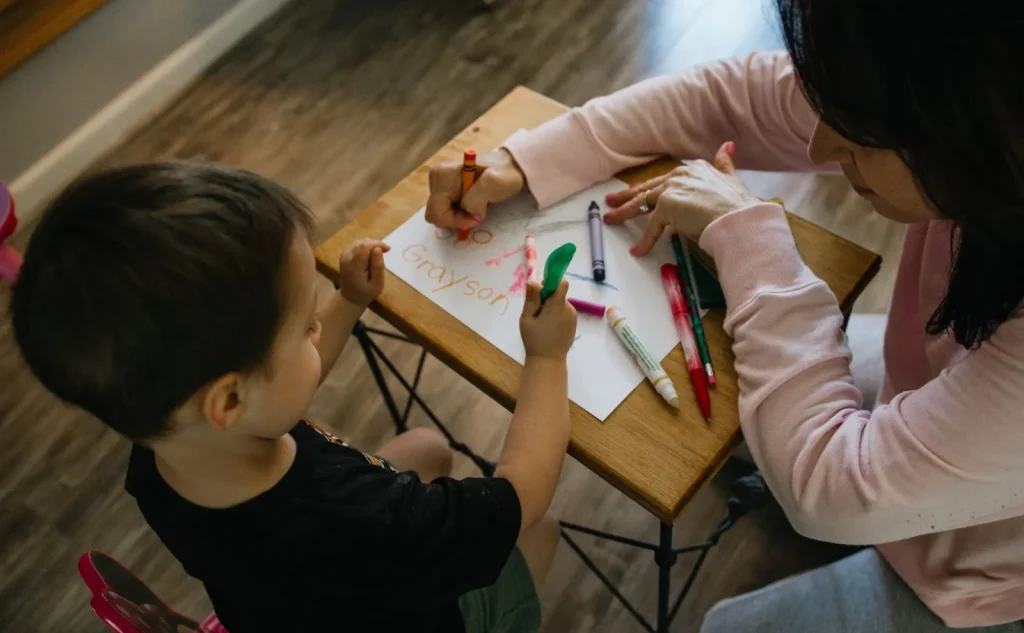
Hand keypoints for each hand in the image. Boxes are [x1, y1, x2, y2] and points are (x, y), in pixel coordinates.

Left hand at [338, 239, 390, 306]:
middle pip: (362, 243)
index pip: (365, 246)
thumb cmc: (366, 293)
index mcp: (354, 266)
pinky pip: (356, 245)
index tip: (388, 250)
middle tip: (385, 252)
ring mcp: (344, 256)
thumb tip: (378, 249)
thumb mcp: (377, 284)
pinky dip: (365, 247)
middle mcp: (346, 258)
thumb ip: (378, 267)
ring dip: (371, 245)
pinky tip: (370, 255)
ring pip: (359, 242)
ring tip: (378, 256)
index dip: (378, 244)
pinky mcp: (344, 255)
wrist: (350, 298)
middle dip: (375, 244)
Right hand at [425, 149, 525, 228]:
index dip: (455, 221)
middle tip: (477, 213)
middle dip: (456, 219)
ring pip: (440, 214)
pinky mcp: (444, 189)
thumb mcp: (495, 183)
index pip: (436, 211)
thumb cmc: (503, 174)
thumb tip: (469, 212)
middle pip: (435, 214)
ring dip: (458, 217)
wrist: (508, 168)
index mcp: (443, 175)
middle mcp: (436, 177)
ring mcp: (438, 183)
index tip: (475, 218)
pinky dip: (458, 213)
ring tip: (477, 206)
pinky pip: (445, 210)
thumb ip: (477, 198)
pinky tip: (472, 205)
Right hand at [519, 280, 576, 360]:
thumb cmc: (534, 340)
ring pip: (561, 302)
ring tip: (541, 322)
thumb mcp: (527, 318)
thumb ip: (531, 299)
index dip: (552, 282)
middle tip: (536, 312)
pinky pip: (564, 311)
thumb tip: (532, 280)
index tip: (540, 290)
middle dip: (548, 297)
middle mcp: (568, 309)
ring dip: (552, 307)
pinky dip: (557, 314)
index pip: (561, 283)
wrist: (548, 361)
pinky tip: (549, 327)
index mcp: (557, 306)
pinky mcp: (574, 323)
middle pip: (559, 294)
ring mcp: (573, 317)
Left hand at [604, 142, 757, 255]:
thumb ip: (725, 164)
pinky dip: (645, 241)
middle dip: (627, 195)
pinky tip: (638, 250)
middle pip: (647, 188)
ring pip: (642, 203)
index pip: (664, 179)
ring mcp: (672, 189)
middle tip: (611, 200)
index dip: (649, 187)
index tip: (637, 191)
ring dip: (624, 212)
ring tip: (610, 219)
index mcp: (694, 169)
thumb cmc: (739, 206)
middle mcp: (680, 174)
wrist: (739, 219)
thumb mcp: (732, 179)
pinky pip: (651, 227)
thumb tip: (728, 146)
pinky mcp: (667, 206)